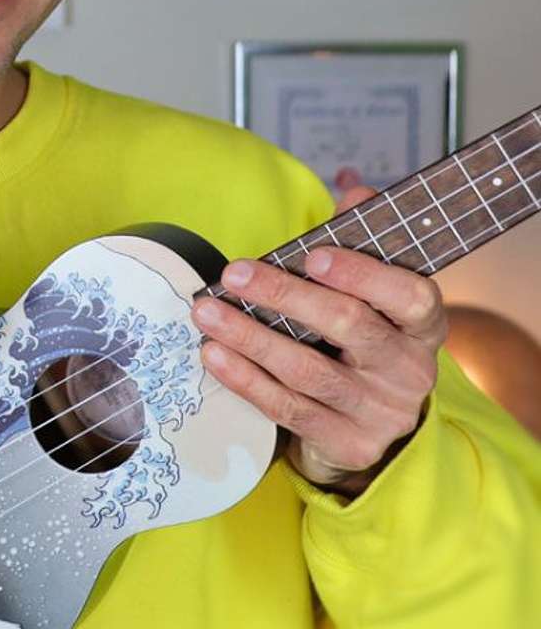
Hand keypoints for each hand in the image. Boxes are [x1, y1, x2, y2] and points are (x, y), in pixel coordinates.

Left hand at [190, 186, 449, 495]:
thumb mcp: (373, 295)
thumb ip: (361, 240)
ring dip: (249, 337)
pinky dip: (245, 379)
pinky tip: (213, 354)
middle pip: (348, 326)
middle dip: (284, 296)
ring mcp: (379, 411)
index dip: (362, 274)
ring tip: (205, 311)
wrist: (376, 425)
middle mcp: (408, 369)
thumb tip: (351, 185)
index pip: (410, 295)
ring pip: (307, 370)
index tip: (313, 255)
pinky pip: (287, 409)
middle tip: (233, 273)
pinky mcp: (347, 443)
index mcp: (422, 325)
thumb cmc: (364, 341)